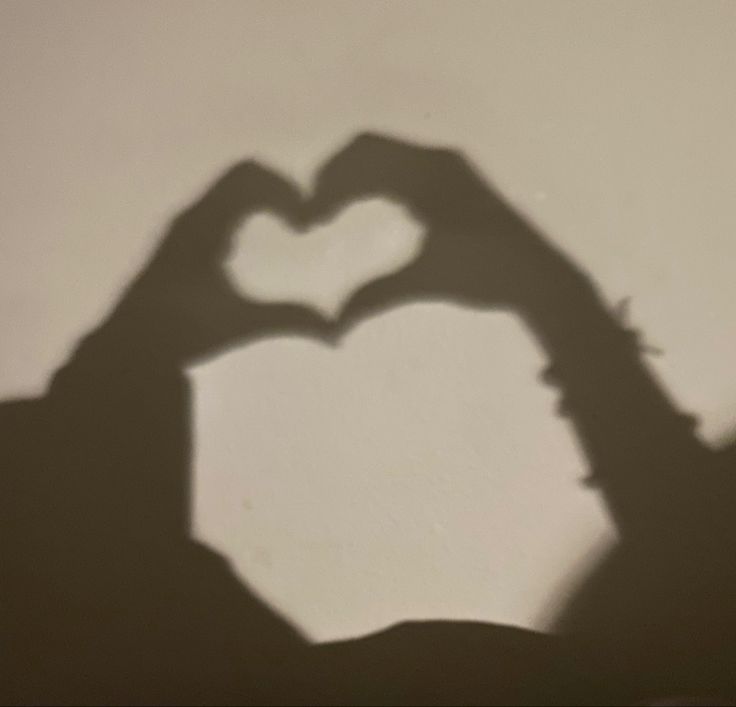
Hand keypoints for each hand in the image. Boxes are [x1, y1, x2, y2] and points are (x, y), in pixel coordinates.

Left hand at [109, 161, 330, 362]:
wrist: (131, 348)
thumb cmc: (183, 330)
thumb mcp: (241, 323)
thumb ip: (289, 320)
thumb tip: (335, 335)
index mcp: (205, 223)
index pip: (249, 177)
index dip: (285, 190)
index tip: (304, 222)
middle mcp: (192, 215)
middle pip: (242, 176)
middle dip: (278, 190)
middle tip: (302, 219)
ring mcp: (183, 226)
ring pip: (228, 190)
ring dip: (261, 200)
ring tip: (286, 227)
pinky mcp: (179, 241)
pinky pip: (218, 207)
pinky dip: (244, 212)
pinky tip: (253, 247)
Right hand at [308, 133, 552, 329]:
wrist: (537, 276)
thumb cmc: (483, 272)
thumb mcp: (425, 280)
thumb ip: (376, 294)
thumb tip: (336, 324)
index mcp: (427, 173)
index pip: (361, 159)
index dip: (328, 185)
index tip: (310, 219)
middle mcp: (437, 159)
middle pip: (369, 149)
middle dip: (336, 177)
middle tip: (315, 215)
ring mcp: (450, 167)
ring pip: (386, 158)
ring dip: (356, 180)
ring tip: (333, 214)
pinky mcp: (456, 181)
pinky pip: (404, 170)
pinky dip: (378, 185)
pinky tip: (368, 212)